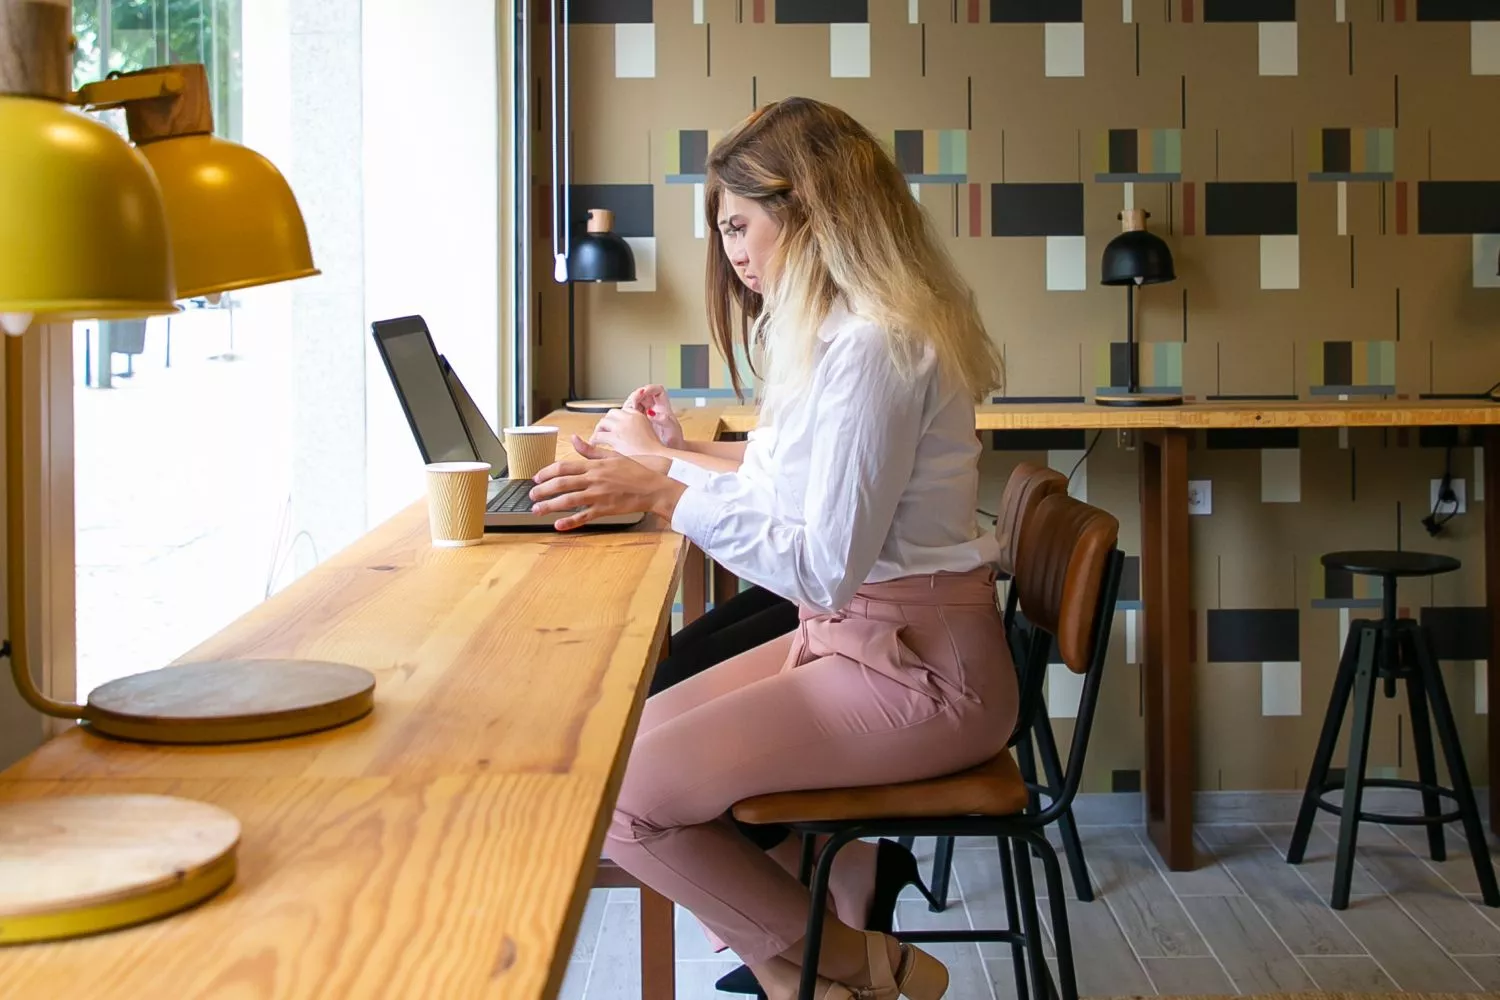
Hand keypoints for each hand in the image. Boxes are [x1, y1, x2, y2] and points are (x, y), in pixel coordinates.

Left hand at [530, 437, 683, 530]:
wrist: (654, 486)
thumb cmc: (635, 470)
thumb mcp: (612, 455)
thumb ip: (590, 450)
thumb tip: (575, 439)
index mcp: (594, 465)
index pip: (564, 467)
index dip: (546, 472)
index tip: (536, 478)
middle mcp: (593, 479)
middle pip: (561, 483)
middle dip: (543, 490)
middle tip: (531, 496)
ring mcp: (599, 495)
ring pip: (568, 500)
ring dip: (549, 506)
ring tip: (537, 510)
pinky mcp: (605, 509)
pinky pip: (584, 516)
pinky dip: (570, 522)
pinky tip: (558, 525)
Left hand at [591, 407, 666, 457]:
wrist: (657, 460)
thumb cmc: (654, 452)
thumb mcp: (649, 433)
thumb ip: (638, 429)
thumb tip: (626, 433)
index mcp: (639, 416)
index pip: (622, 411)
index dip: (615, 418)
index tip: (612, 426)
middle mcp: (630, 418)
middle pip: (611, 414)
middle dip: (605, 422)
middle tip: (602, 431)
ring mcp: (622, 427)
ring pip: (603, 423)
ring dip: (598, 430)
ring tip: (596, 438)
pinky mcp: (615, 437)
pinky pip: (598, 436)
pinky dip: (594, 440)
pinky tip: (595, 445)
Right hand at [622, 384, 684, 449]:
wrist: (670, 455)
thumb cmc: (675, 443)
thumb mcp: (672, 431)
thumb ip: (664, 420)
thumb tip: (652, 413)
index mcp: (664, 408)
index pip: (658, 391)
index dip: (651, 388)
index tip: (644, 391)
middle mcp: (653, 409)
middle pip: (642, 396)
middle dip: (636, 396)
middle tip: (633, 402)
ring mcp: (644, 416)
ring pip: (634, 404)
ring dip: (629, 405)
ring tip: (628, 410)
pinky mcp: (637, 424)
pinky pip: (629, 415)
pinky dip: (625, 414)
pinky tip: (624, 419)